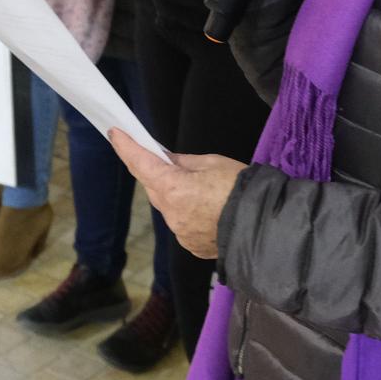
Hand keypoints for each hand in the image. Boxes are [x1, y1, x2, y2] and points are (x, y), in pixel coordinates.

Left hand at [109, 130, 245, 259]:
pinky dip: (188, 214)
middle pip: (154, 188)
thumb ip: (183, 162)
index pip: (140, 164)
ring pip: (169, 208)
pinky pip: (182, 224)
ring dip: (176, 196)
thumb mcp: (212, 163)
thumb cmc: (241, 188)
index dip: (125, 147)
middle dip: (157, 174)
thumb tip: (167, 160)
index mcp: (173, 188)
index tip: (115, 134)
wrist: (265, 226)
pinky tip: (208, 210)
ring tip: (201, 190)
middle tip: (167, 162)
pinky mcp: (191, 245)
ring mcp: (180, 233)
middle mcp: (171, 214)